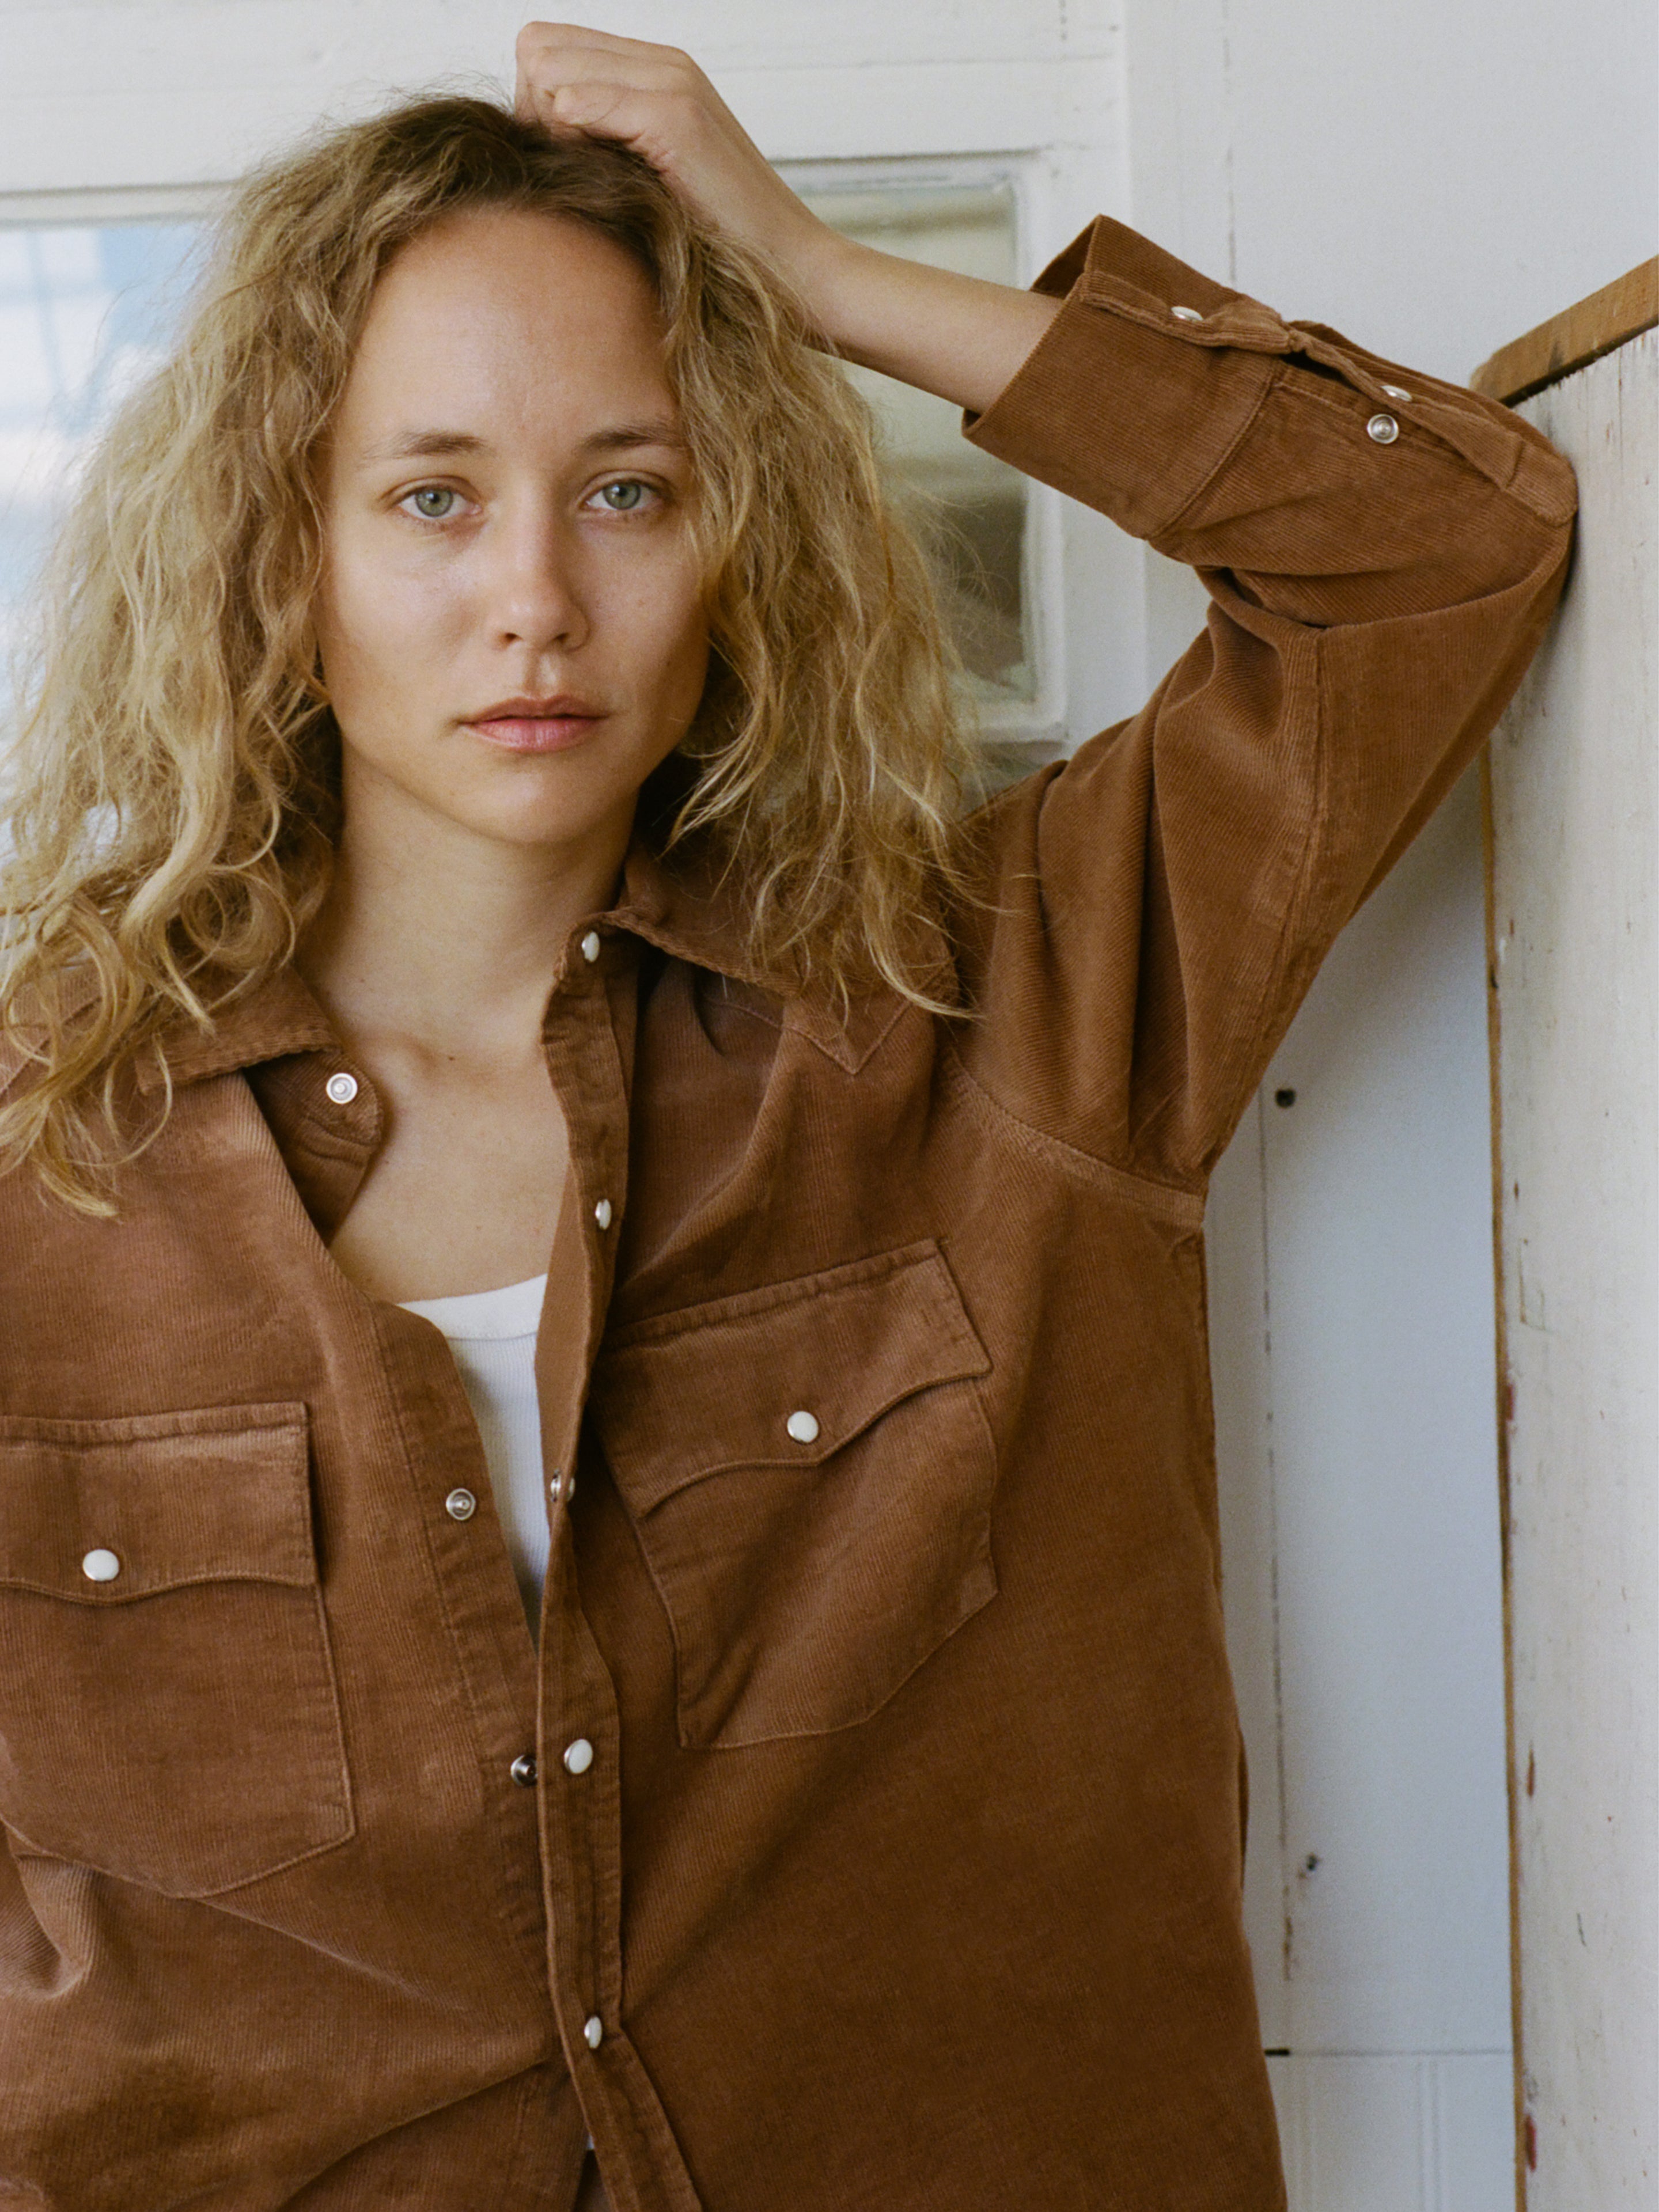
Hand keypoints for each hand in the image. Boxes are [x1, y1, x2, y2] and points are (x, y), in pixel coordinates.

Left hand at [513, 25, 841, 304]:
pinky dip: (574, 142)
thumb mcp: (651, 182)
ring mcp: (672, 83)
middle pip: (538, 48)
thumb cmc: (721, 242)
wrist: (792, 268)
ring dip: (553, 132)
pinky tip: (607, 182)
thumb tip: (535, 140)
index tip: (567, 161)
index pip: (547, 46)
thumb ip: (603, 145)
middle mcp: (663, 63)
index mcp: (656, 71)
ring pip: (549, 69)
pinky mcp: (678, 117)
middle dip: (535, 113)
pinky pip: (579, 104)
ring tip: (596, 181)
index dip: (536, 104)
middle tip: (573, 172)